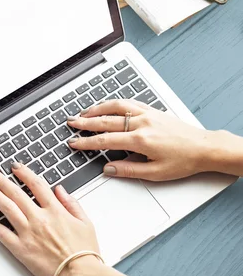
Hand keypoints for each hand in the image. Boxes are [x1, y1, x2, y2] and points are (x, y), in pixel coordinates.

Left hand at [0, 163, 101, 275]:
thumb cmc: (85, 253)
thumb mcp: (85, 223)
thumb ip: (72, 204)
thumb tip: (60, 190)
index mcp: (56, 211)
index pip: (36, 185)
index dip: (24, 173)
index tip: (15, 167)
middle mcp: (40, 219)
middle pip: (16, 193)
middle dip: (2, 180)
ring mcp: (28, 233)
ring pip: (7, 208)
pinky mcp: (21, 249)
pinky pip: (2, 233)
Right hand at [66, 99, 214, 180]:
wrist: (204, 148)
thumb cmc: (184, 160)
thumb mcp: (156, 173)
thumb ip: (129, 170)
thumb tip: (108, 169)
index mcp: (140, 140)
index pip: (105, 141)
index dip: (86, 142)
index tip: (74, 143)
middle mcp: (141, 124)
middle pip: (106, 121)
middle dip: (85, 122)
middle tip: (71, 123)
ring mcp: (146, 114)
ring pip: (115, 107)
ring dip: (97, 109)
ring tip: (84, 113)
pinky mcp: (152, 110)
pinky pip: (128, 102)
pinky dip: (113, 103)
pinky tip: (106, 105)